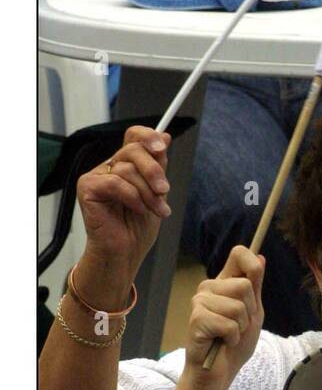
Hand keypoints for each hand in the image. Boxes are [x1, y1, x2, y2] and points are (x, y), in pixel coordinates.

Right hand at [77, 126, 171, 278]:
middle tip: (164, 189)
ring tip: (157, 211)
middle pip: (132, 150)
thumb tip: (165, 138)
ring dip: (148, 193)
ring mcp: (96, 176)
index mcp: (125, 164)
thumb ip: (158, 166)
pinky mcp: (87, 188)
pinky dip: (132, 198)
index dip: (148, 136)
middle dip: (153, 170)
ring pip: (127, 169)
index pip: (133, 136)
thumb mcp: (157, 193)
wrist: (125, 254)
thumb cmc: (137, 228)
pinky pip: (115, 183)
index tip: (162, 146)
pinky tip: (139, 210)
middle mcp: (109, 166)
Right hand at [182, 246, 264, 389]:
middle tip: (238, 325)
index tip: (255, 281)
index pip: (238, 253)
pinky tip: (222, 342)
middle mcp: (209, 287)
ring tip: (228, 334)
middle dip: (249, 311)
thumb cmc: (236, 343)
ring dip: (240, 327)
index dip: (252, 264)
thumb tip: (260, 257)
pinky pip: (229, 324)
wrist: (220, 371)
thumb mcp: (254, 312)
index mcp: (224, 282)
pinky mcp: (197, 319)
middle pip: (244, 285)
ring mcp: (200, 301)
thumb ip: (255, 286)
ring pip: (237, 306)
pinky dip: (232, 338)